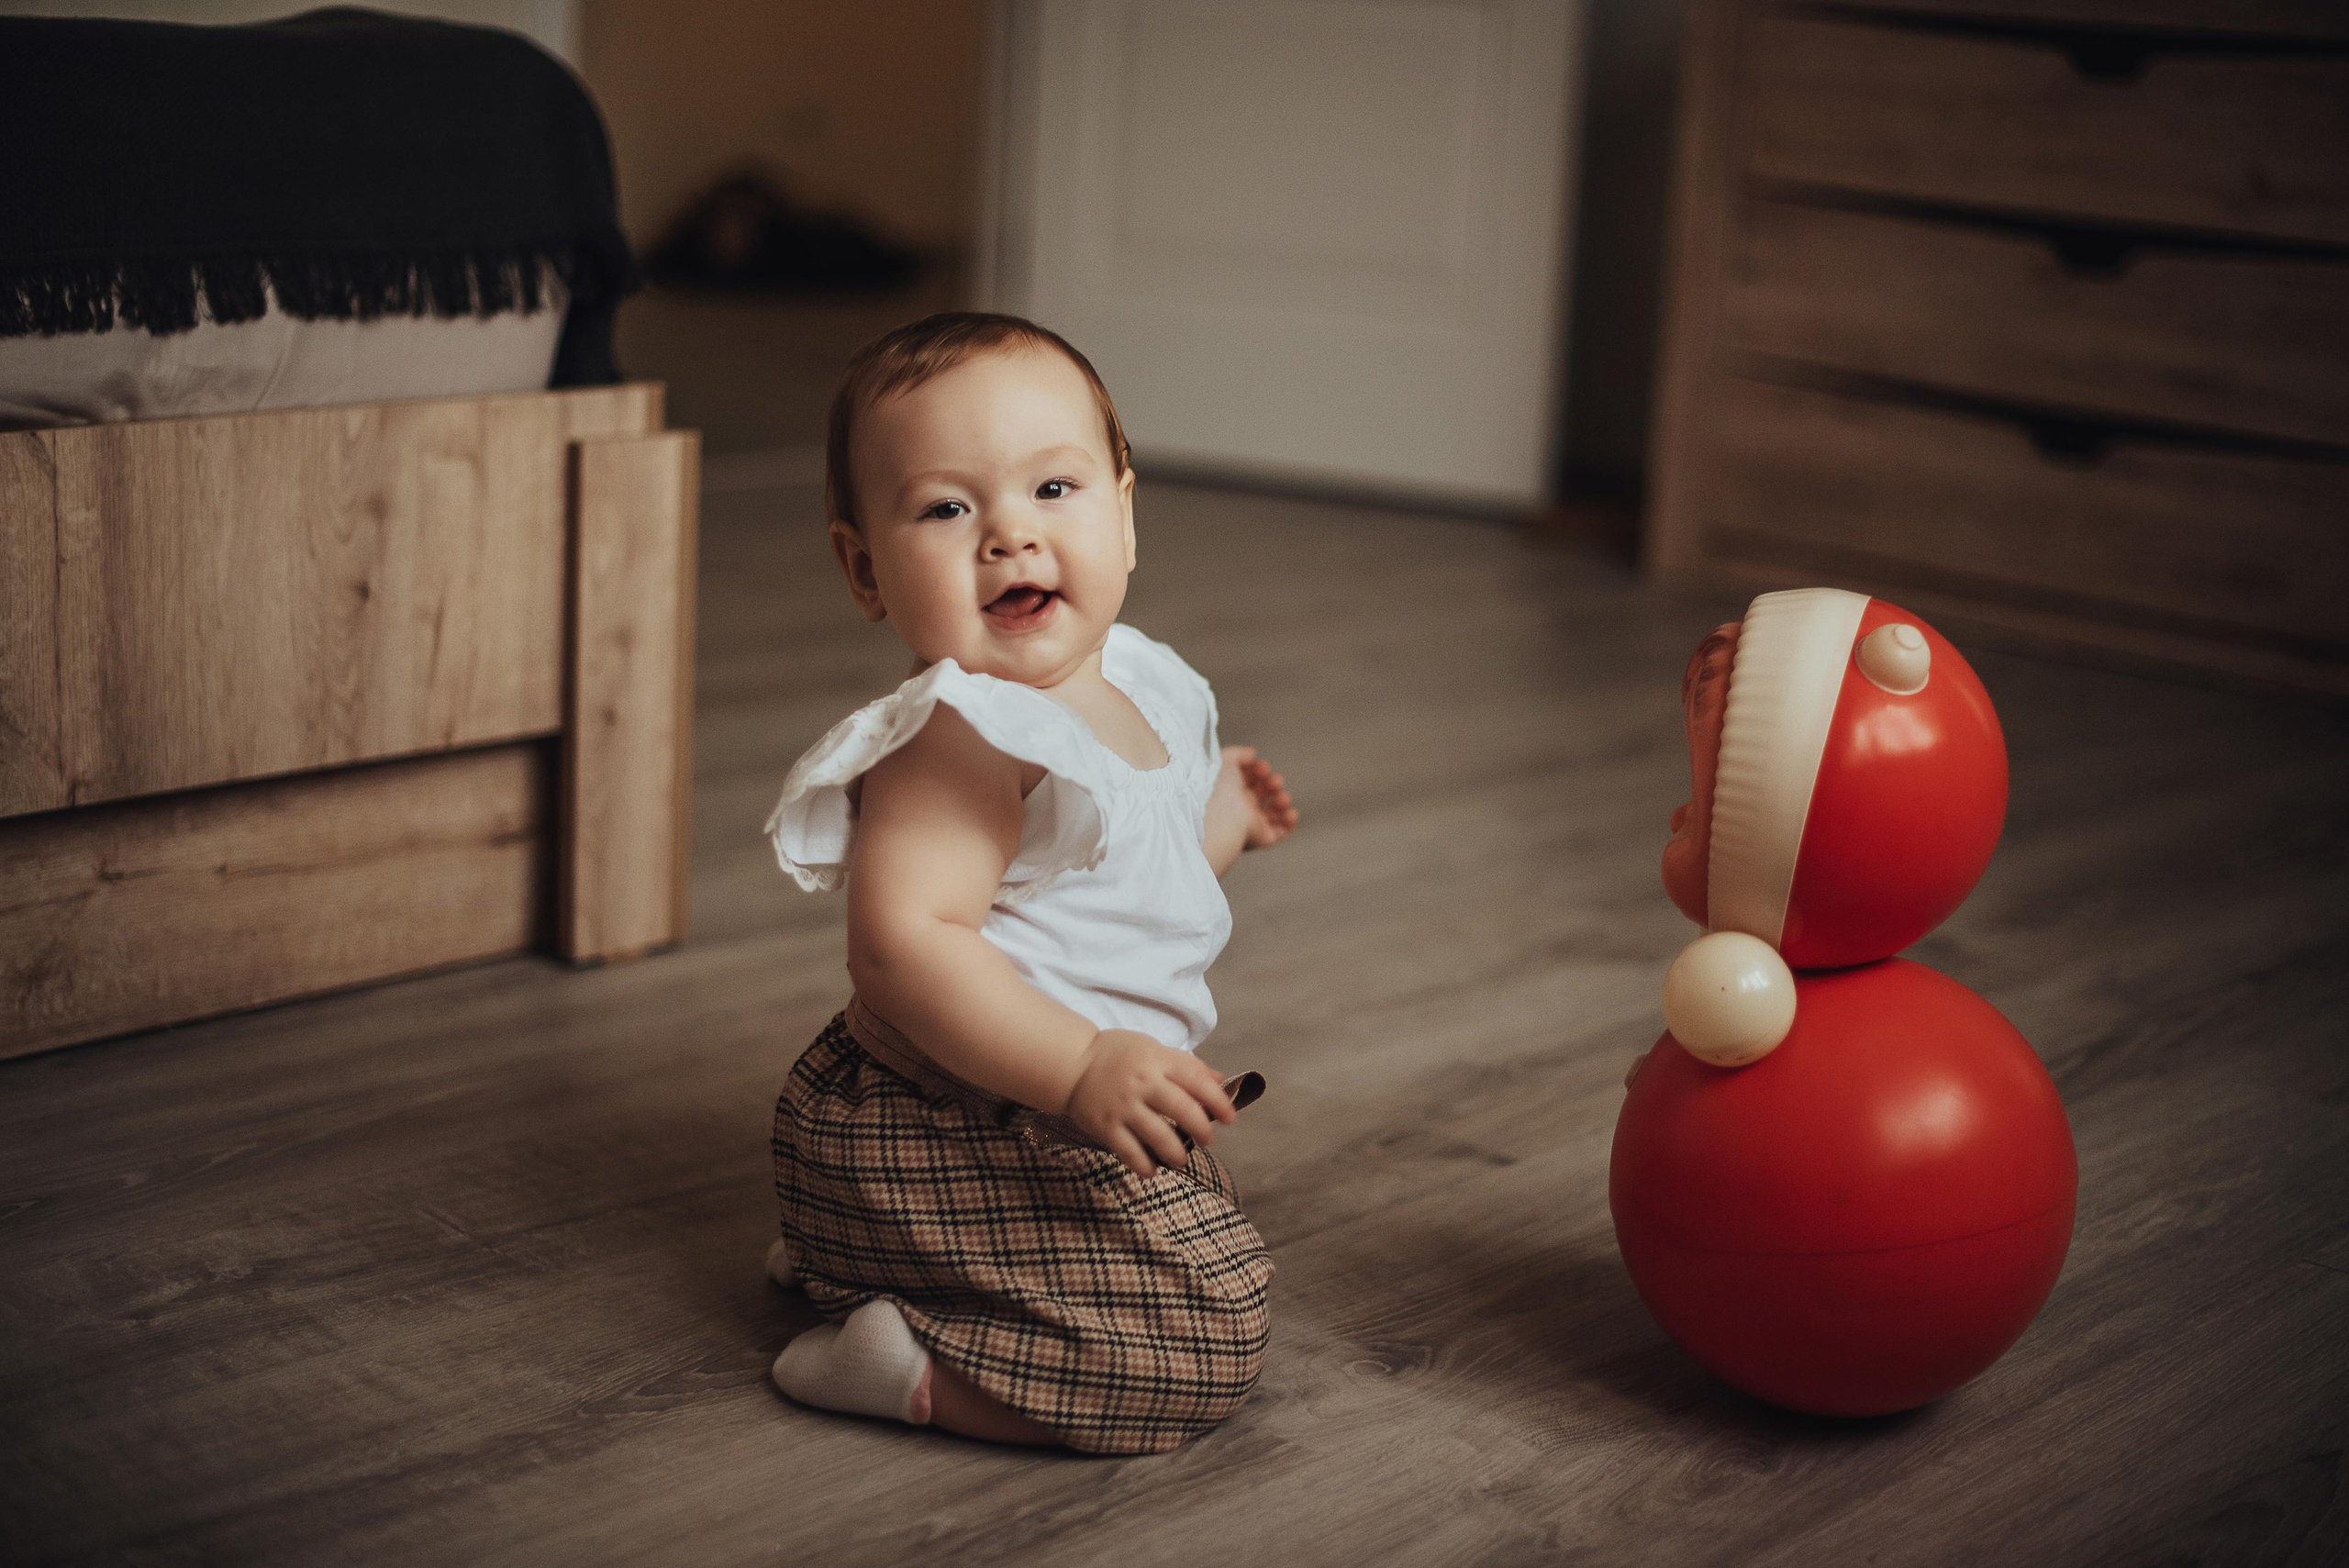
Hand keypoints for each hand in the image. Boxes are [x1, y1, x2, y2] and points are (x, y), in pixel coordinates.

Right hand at [1064, 1030, 1237, 1176]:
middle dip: (1202, 1129)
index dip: (1219, 1101)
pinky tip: (1153, 1170)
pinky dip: (1144, 1166)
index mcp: (1157, 1061)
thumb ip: (1186, 1065)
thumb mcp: (1153, 1049)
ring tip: (1182, 1159)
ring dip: (1176, 1153)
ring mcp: (1123, 1106)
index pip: (1197, 1080)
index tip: (1230, 1117)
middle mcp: (1142, 1083)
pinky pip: (1129, 1152)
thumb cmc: (1117, 1055)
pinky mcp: (1105, 1126)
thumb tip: (1220, 1081)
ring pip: (1158, 1135)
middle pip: (1182, 1109)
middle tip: (1207, 1140)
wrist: (1071, 1063)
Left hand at [1220, 746, 1297, 850]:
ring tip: (1282, 797)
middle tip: (1273, 780)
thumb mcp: (1222, 760)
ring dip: (1282, 802)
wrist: (1218, 813)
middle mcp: (1239, 807)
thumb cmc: (1215, 788)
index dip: (1258, 771)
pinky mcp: (1260, 837)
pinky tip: (1290, 812)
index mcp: (1229, 790)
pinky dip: (1288, 824)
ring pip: (1272, 813)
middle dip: (1272, 783)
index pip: (1248, 780)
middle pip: (1262, 794)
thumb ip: (1237, 753)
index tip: (1262, 766)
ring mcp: (1250, 823)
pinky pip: (1278, 833)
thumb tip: (1250, 754)